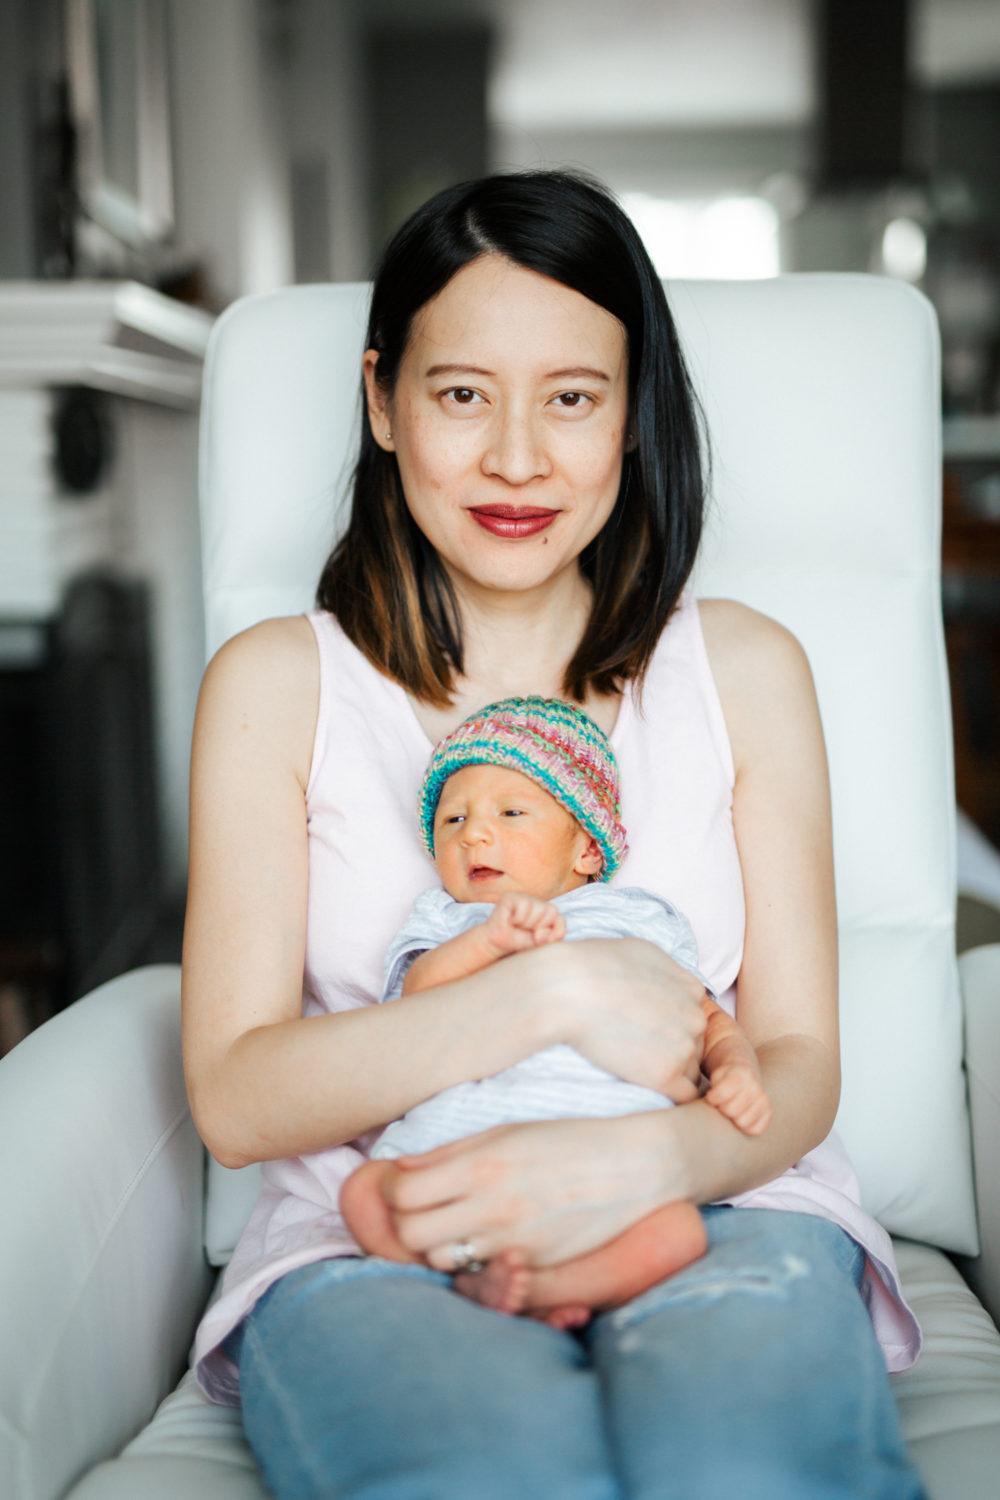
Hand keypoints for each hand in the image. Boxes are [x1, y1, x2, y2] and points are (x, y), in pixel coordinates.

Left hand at [383, 1113, 687, 1270]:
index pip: (403, 1195)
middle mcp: (493, 1207)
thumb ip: (452, 1152)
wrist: (638, 1167)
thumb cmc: (571, 1140)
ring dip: (439, 1245)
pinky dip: (474, 1263)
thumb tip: (401, 1169)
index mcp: (483, 1166)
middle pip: (412, 1233)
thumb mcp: (509, 1131)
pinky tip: (486, 1242)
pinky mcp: (535, 1267)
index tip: (401, 1185)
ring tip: (455, 1226)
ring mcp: (514, 1243)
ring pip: (441, 1260)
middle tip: (422, 1208)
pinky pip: (482, 1275)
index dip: (392, 1192)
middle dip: (407, 1222)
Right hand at [482, 891, 564, 958]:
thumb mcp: (541, 942)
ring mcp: (524, 896)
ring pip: (538, 908)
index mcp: (546, 911)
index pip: (560, 918)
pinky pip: (524, 905)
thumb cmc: (519, 941)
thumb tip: (542, 933)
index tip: (540, 939)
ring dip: (527, 923)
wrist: (497, 944)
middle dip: (539, 927)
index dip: (554, 932)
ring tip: (517, 925)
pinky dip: (518, 918)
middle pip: (551, 911)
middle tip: (525, 930)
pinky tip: (510, 920)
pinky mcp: (511, 896)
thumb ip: (553, 935)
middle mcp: (537, 901)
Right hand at [550, 937, 706, 1100]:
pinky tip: (645, 1084)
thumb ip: (666, 974)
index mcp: (692, 988)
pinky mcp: (666, 1074)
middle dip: (670, 1048)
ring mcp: (684, 1046)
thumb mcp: (642, 953)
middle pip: (695, 1043)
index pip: (692, 1016)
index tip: (644, 1026)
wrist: (568, 991)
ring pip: (688, 1069)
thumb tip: (666, 985)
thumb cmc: (593, 967)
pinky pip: (683, 1094)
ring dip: (667, 1070)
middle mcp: (696, 1017)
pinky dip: (668, 1092)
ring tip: (631, 1061)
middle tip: (634, 1045)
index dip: (669, 1024)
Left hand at [704, 1063, 772, 1135]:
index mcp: (741, 1074)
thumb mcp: (716, 1075)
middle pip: (731, 1111)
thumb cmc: (724, 1078)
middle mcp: (756, 1086)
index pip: (721, 1094)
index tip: (710, 1096)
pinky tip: (740, 1117)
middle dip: (722, 1109)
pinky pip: (756, 1130)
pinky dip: (746, 1128)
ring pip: (743, 1123)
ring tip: (731, 1109)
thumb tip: (710, 1102)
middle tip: (721, 1104)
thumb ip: (714, 1086)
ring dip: (733, 1120)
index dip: (712, 1098)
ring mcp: (764, 1099)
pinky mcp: (769, 1111)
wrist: (744, 1073)